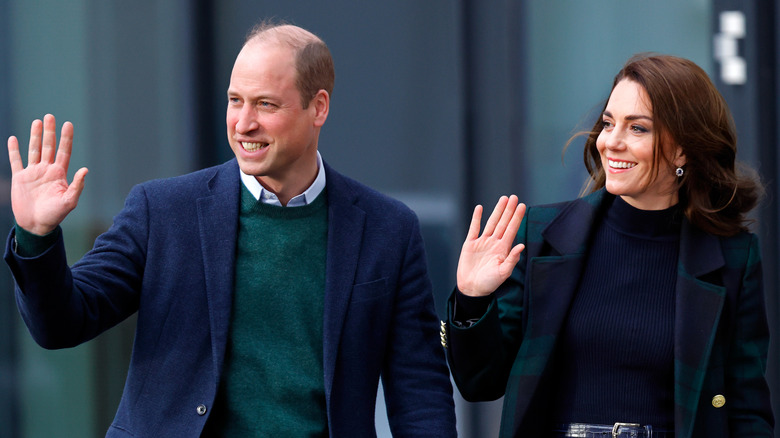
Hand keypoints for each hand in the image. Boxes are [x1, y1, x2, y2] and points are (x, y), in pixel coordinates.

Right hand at [8, 114, 87, 235]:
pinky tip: (14, 138)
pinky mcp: (19, 178)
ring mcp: (33, 173)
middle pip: (48, 146)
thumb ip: (77, 186)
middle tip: (50, 116)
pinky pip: (16, 161)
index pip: (64, 151)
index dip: (66, 138)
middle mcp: (47, 170)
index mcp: (60, 174)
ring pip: (34, 150)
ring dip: (35, 136)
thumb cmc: (55, 215)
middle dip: (50, 132)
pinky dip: (14, 150)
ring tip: (37, 121)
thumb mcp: (69, 201)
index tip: (68, 124)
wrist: (36, 225)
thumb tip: (85, 169)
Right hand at [457, 195, 525, 296]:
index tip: (522, 206)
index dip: (517, 218)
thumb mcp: (503, 273)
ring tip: (503, 199)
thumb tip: (521, 246)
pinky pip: (474, 228)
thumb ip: (512, 259)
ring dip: (497, 211)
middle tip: (514, 197)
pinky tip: (480, 208)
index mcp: (503, 249)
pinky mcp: (470, 244)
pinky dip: (476, 218)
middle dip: (509, 210)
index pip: (512, 229)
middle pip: (503, 223)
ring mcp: (482, 242)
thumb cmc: (489, 283)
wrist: (472, 289)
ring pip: (491, 223)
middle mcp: (494, 243)